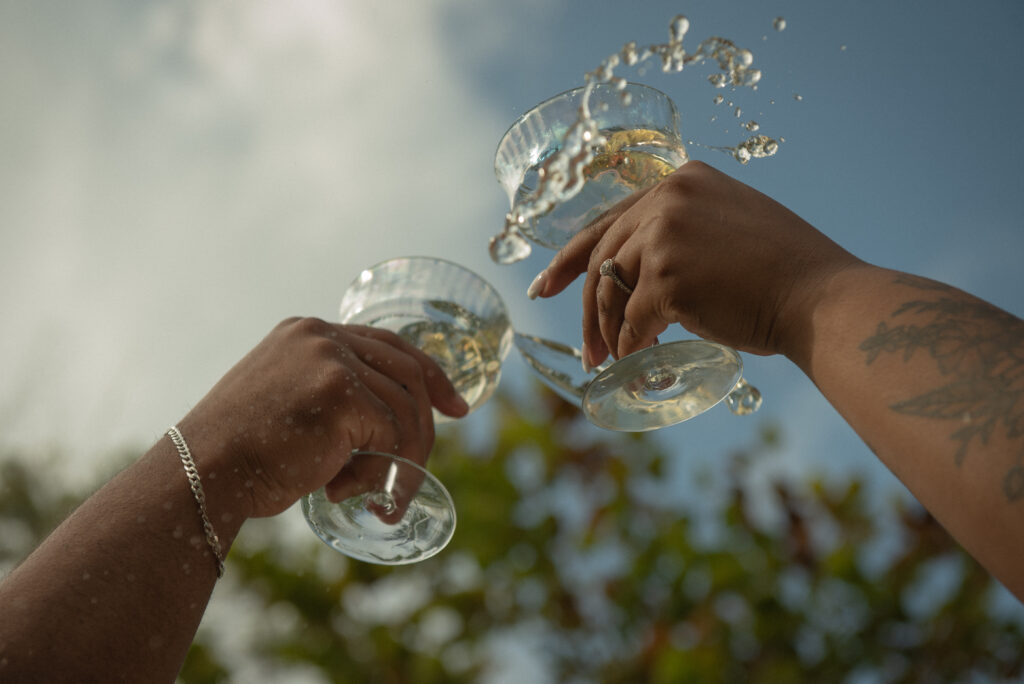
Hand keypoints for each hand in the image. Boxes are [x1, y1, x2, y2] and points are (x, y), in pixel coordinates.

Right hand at [177, 318, 467, 518]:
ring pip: (405, 407)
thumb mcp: (286, 404)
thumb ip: (330, 396)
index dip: (427, 374)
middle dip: (431, 415)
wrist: (202, 472)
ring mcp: (332, 359)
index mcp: (308, 333)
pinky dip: (382, 470)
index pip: (387, 344)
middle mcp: (321, 336)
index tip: (451, 405)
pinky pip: (392, 434)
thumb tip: (388, 423)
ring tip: (378, 494)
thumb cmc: (241, 454)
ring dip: (401, 458)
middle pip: (407, 370)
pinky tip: (345, 491)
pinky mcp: (341, 392)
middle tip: (430, 459)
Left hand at [530, 160, 860, 366]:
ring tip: (606, 361)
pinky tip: (637, 363)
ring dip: (606, 331)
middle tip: (584, 347)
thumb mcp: (728, 229)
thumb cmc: (783, 273)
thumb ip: (680, 235)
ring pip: (610, 290)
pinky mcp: (667, 276)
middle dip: (585, 306)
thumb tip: (635, 276)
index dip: (573, 256)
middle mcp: (669, 198)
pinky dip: (630, 346)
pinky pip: (632, 320)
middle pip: (602, 256)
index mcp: (683, 181)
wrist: (821, 297)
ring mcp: (665, 235)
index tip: (547, 284)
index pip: (612, 219)